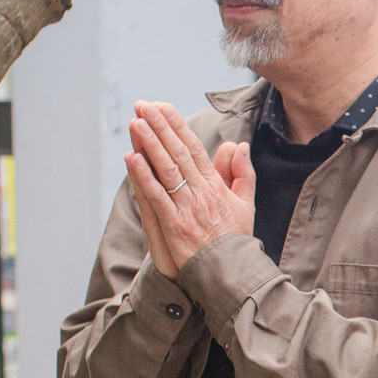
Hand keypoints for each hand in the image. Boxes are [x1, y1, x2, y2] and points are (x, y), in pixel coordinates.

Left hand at [126, 100, 254, 277]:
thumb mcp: (245, 204)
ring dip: (150, 143)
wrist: (230, 272)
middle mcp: (201, 193)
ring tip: (137, 121)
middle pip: (178, 153)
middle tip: (144, 105)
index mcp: (216, 186)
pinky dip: (144, 176)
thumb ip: (242, 174)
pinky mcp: (174, 225)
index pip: (194, 148)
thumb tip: (238, 145)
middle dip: (160, 127)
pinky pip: (157, 195)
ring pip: (166, 169)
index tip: (163, 107)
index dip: (177, 126)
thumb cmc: (235, 239)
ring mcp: (186, 208)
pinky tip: (132, 157)